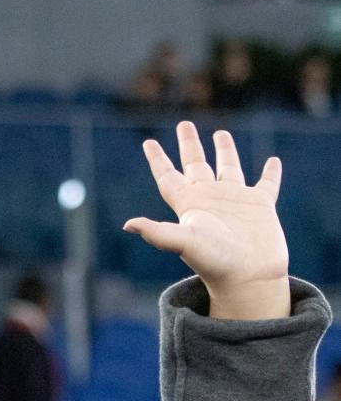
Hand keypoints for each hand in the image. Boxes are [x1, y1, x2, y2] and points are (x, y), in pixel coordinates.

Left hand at [124, 121, 289, 320]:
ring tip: (220, 134)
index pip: (168, 176)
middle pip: (195, 164)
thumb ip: (157, 232)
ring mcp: (235, 200)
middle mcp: (209, 198)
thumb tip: (127, 225)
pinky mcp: (260, 205)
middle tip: (184, 124)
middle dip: (189, 145)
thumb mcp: (183, 241)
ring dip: (224, 151)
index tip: (148, 143)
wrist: (247, 276)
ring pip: (228, 168)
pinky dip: (270, 172)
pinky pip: (266, 183)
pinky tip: (272, 161)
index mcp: (188, 204)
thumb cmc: (214, 260)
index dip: (158, 160)